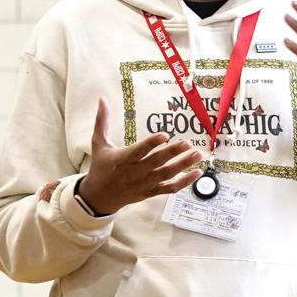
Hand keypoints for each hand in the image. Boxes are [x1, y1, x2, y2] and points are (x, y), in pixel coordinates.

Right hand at [79, 97, 200, 214]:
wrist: (100, 197)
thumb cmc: (100, 167)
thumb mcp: (99, 144)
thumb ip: (102, 121)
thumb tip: (102, 99)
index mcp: (123, 159)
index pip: (139, 151)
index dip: (151, 143)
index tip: (164, 135)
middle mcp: (136, 172)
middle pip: (157, 162)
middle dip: (173, 152)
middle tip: (188, 143)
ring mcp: (145, 183)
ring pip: (167, 174)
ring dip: (183, 165)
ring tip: (197, 154)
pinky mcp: (151, 192)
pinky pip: (170, 188)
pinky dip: (184, 182)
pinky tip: (198, 172)